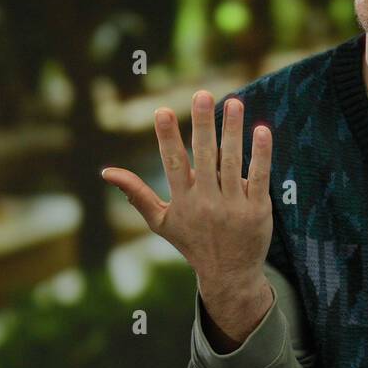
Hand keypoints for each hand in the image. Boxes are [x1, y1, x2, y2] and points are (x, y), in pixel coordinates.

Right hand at [100, 92, 272, 294]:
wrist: (229, 274)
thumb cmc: (192, 242)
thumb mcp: (160, 222)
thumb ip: (136, 194)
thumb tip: (106, 172)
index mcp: (182, 201)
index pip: (173, 163)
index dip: (167, 137)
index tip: (162, 110)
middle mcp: (207, 201)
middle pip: (205, 156)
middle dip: (202, 124)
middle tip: (202, 94)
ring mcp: (233, 205)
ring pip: (232, 162)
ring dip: (233, 130)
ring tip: (234, 102)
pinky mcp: (258, 209)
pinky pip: (260, 176)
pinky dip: (261, 154)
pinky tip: (261, 130)